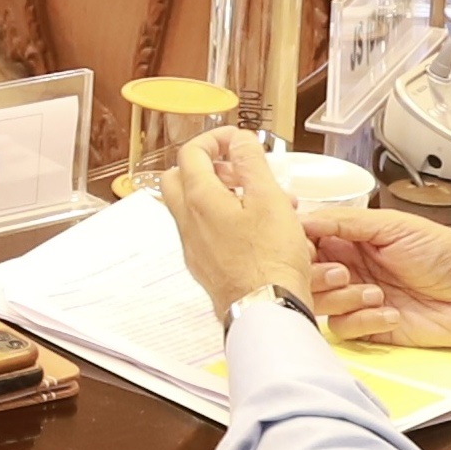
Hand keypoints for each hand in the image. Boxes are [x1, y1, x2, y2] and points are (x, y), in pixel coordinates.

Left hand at [165, 129, 320, 321]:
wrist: (266, 310)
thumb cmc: (269, 261)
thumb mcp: (269, 199)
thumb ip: (250, 163)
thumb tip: (238, 140)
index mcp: (199, 199)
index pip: (191, 153)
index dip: (214, 139)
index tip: (236, 140)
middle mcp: (188, 222)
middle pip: (180, 178)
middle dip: (207, 165)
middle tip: (237, 168)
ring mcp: (193, 246)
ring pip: (193, 207)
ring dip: (220, 194)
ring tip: (259, 200)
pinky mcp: (205, 266)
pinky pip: (204, 232)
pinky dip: (223, 220)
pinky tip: (256, 229)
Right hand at [294, 207, 450, 347]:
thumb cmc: (447, 252)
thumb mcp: (395, 225)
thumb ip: (346, 221)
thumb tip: (302, 218)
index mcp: (353, 239)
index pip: (308, 241)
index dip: (300, 245)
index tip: (302, 247)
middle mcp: (352, 268)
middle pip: (307, 275)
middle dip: (318, 276)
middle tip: (343, 273)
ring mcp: (360, 300)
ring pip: (322, 304)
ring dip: (345, 299)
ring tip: (376, 293)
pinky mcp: (373, 328)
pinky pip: (345, 329)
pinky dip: (364, 321)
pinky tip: (391, 313)